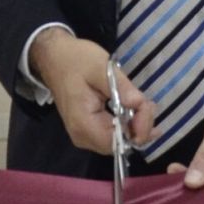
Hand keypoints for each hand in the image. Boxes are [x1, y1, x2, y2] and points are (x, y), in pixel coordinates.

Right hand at [29, 27, 156, 153]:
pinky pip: (112, 135)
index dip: (138, 129)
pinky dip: (127, 125)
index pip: (118, 140)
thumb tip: (141, 105)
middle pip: (120, 144)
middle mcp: (82, 136)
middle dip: (140, 127)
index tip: (148, 106)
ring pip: (119, 142)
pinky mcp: (87, 131)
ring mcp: (84, 136)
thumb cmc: (75, 60)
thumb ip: (122, 88)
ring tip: (145, 106)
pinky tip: (137, 113)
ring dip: (135, 126)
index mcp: (83, 123)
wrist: (53, 58)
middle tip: (149, 104)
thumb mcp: (101, 67)